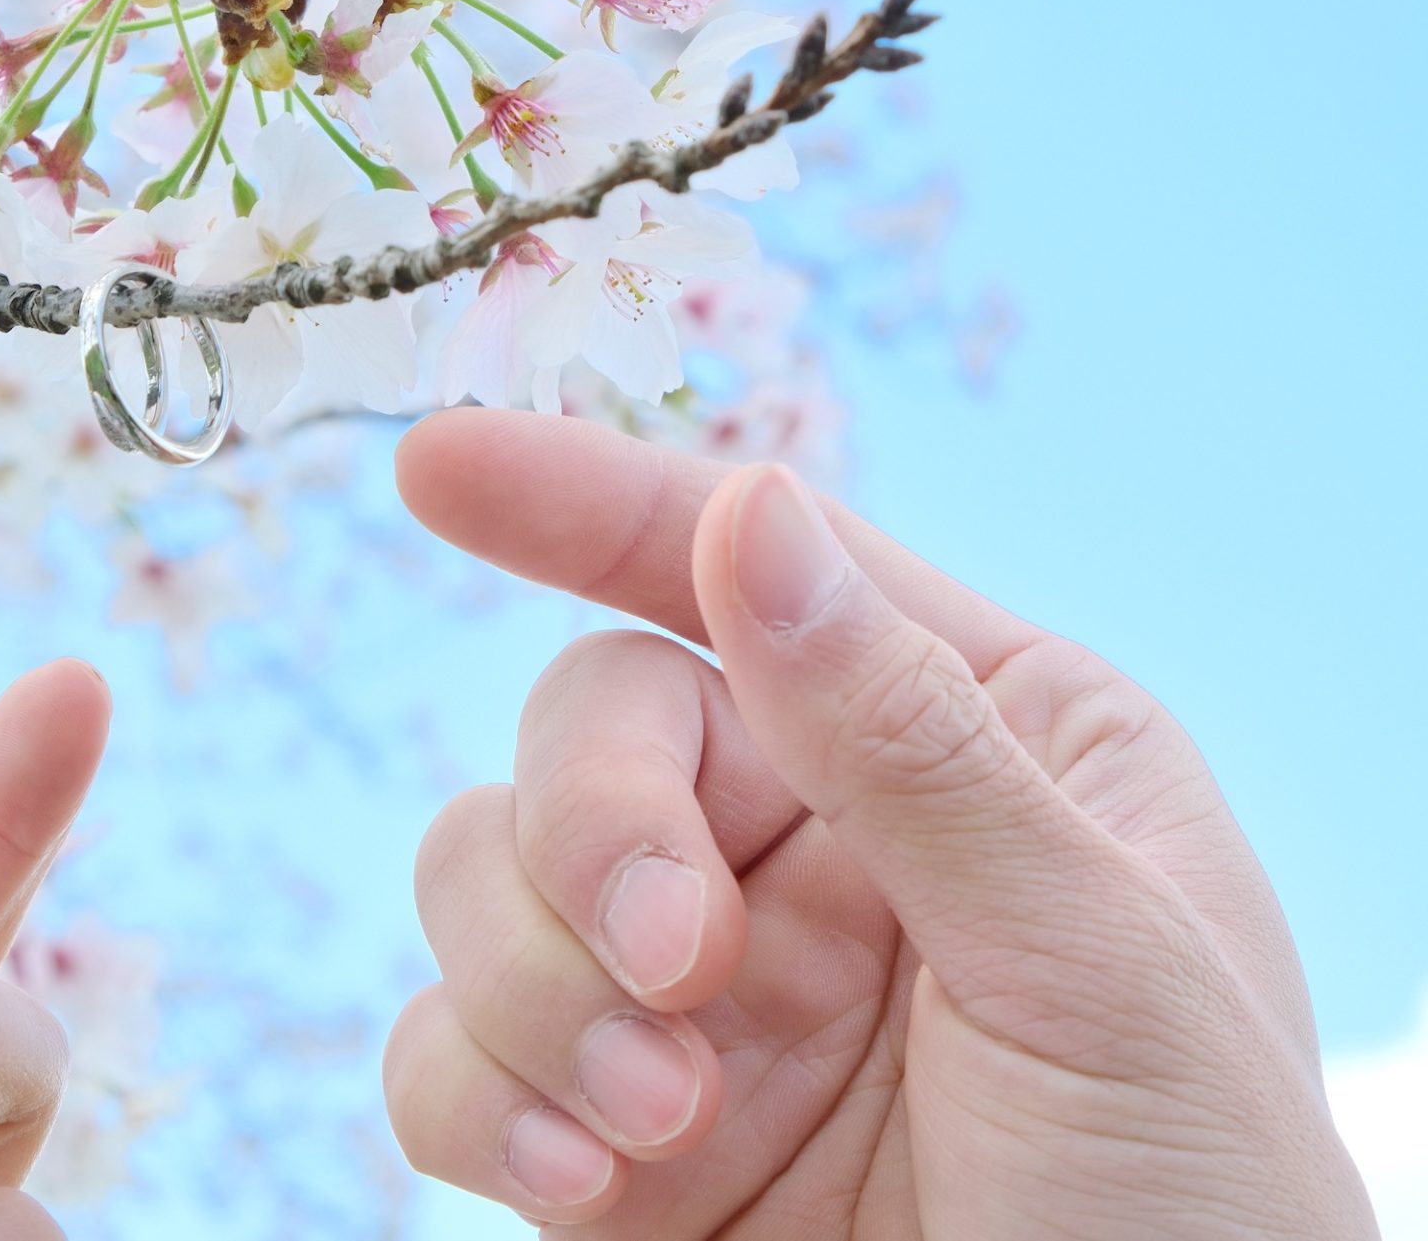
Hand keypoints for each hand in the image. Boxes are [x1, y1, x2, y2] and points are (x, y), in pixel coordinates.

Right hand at [382, 412, 1376, 1238]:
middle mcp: (814, 842)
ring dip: (535, 984)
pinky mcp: (598, 1123)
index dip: (588, 501)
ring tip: (662, 1122)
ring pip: (482, 876)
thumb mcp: (1092, 966)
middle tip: (676, 961)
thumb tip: (751, 512)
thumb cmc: (1188, 1220)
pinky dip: (477, 1097)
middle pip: (591, 724)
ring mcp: (693, 987)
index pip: (757, 575)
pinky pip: (444, 1051)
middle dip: (594, 828)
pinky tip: (584, 1180)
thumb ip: (910, 742)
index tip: (440, 464)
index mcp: (973, 745)